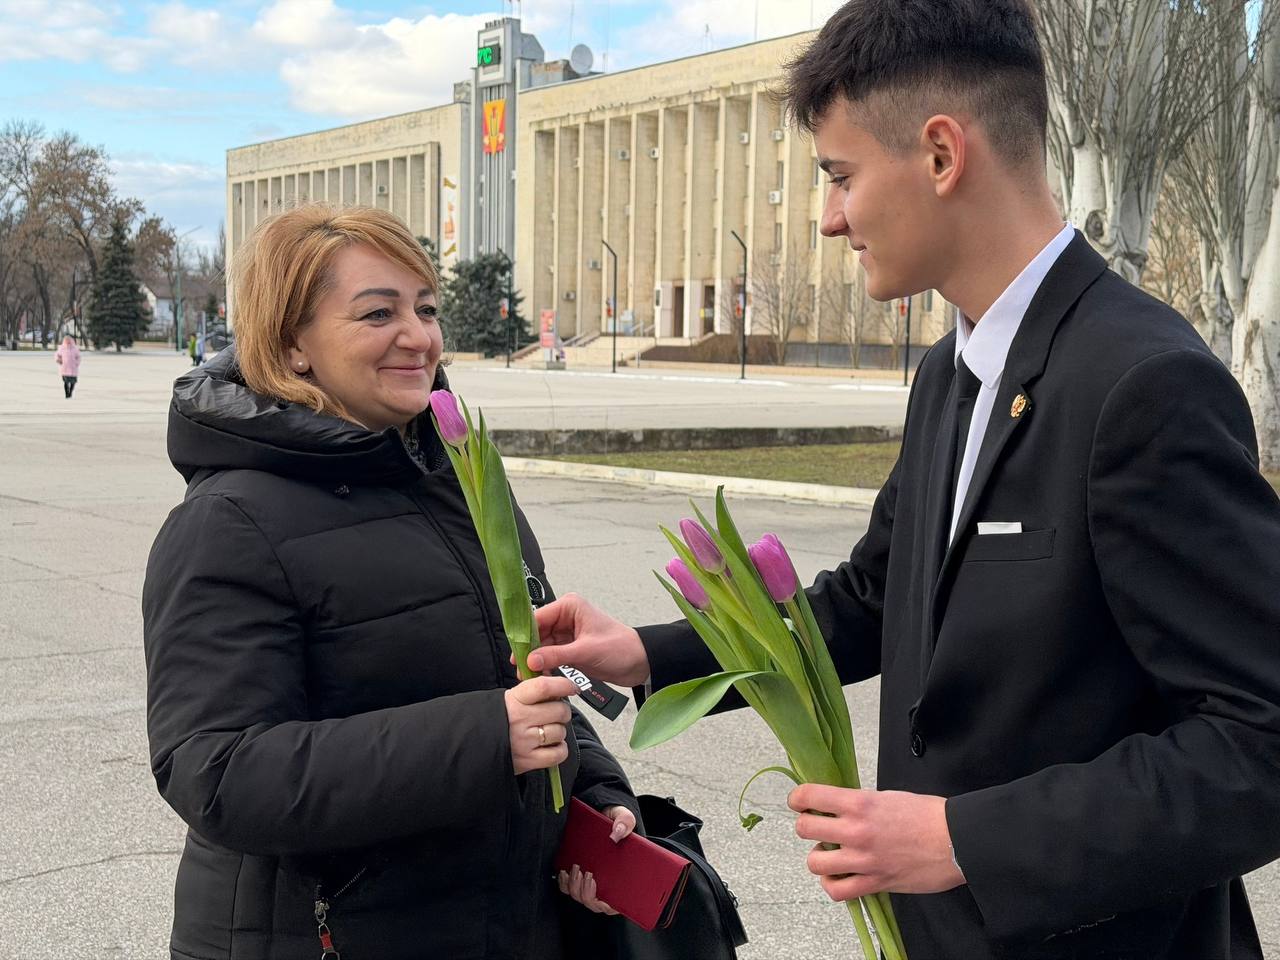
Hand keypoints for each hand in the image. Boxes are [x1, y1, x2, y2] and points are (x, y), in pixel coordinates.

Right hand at [504, 676, 575, 775]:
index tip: (571, 687)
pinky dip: (559, 750)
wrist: (470, 745)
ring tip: (547, 732)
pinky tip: (550, 746)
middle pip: (559, 710)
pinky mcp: (528, 760)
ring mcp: (525, 741)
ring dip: (559, 732)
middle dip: (562, 712)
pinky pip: (558, 753)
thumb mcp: (508, 699)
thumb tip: (558, 688)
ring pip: (560, 732)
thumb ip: (531, 693)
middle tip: (555, 714)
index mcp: (515, 699)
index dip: (563, 685)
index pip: (544, 687)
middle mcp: (520, 719)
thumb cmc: (495, 720)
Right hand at [529, 593, 650, 686]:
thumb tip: (531, 659)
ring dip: (536, 660)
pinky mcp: (569, 648)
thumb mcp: (586, 651)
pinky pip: (550, 656)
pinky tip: (541, 676)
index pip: (538, 618)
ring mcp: (566, 634)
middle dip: (529, 651)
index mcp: (570, 607)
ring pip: (541, 646)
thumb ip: (557, 655)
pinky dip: (545, 665)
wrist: (640, 662)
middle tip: (521, 669)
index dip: (525, 636)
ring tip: (529, 676)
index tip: (516, 653)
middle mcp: (566, 617)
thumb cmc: (621, 648)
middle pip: (536, 633)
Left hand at [558, 806, 634, 914]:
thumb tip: (616, 834)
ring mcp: (589, 882)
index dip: (609, 907)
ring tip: (577, 868)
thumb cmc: (616, 823)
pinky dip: (564, 884)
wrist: (601, 817)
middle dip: (588, 894)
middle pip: (595, 904)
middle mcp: (605, 885)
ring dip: (575, 887)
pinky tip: (565, 871)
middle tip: (588, 874)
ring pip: (580, 897)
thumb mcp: (624, 817)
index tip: (604, 896)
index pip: (617, 905)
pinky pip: (567, 888)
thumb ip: (625, 822)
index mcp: (622, 880)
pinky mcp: (576, 876)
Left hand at [787, 785, 964, 901]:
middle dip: (807, 826)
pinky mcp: (874, 883)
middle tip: (817, 827)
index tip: (799, 801)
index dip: (798, 798)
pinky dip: (832, 885)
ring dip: (818, 857)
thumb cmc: (928, 815)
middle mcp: (856, 830)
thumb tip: (838, 807)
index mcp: (860, 803)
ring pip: (814, 862)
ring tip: (830, 854)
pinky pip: (837, 891)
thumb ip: (859, 803)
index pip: (810, 796)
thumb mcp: (888, 796)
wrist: (957, 840)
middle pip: (804, 829)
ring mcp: (863, 859)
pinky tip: (839, 877)